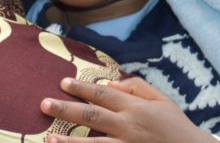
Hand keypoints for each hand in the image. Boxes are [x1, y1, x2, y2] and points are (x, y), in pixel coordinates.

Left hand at [40, 77, 217, 142]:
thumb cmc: (176, 125)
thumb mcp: (161, 100)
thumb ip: (135, 88)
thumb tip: (107, 83)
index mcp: (135, 108)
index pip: (102, 94)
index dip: (81, 87)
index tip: (62, 82)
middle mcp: (128, 126)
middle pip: (92, 115)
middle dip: (66, 109)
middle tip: (44, 104)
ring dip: (69, 141)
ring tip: (49, 137)